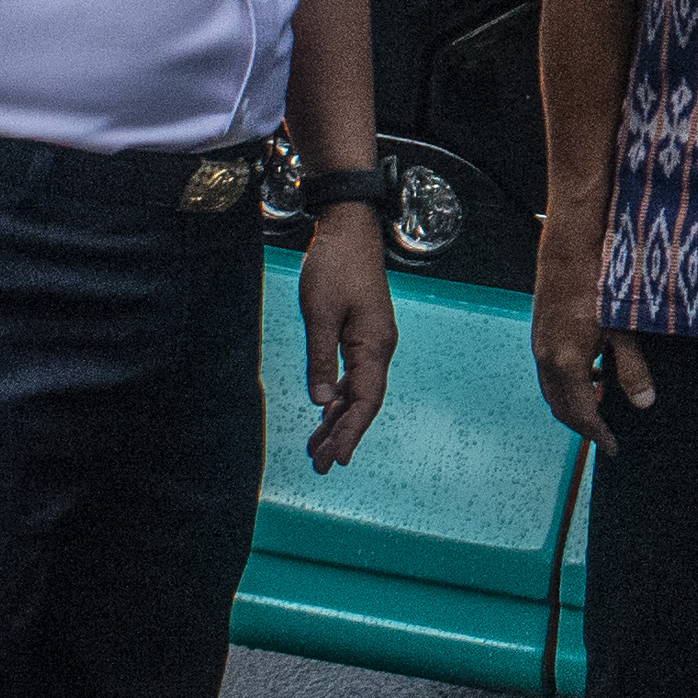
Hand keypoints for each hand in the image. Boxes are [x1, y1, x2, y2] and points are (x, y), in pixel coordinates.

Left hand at [299, 202, 396, 472]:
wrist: (349, 231)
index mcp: (374, 344)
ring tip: (318, 449)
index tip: (337, 458)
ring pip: (358, 392)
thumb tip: (320, 402)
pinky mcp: (362, 335)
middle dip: (344, 435)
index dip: (351, 432)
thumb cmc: (336, 267)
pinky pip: (354, 376)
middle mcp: (379, 347)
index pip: (366, 399)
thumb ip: (320, 359)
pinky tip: (326, 414)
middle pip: (365, 402)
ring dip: (339, 420)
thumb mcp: (320, 315)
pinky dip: (339, 398)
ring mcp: (372, 342)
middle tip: (322, 466)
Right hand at [529, 209, 652, 452]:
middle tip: (605, 434)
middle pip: (560, 404)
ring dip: (575, 399)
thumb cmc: (601, 280)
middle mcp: (545, 356)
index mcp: (565, 362)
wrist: (571, 240)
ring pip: (553, 385)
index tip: (613, 447)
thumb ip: (632, 369)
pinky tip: (594, 367)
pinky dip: (569, 377)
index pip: (580, 413)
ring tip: (604, 401)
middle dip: (582, 422)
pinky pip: (551, 365)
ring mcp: (540, 341)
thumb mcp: (625, 328)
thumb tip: (643, 403)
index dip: (597, 434)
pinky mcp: (541, 326)